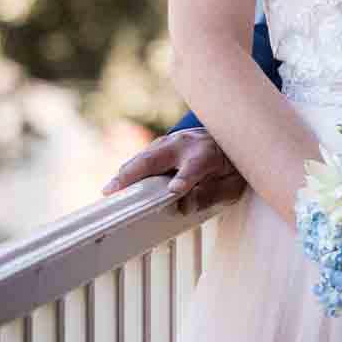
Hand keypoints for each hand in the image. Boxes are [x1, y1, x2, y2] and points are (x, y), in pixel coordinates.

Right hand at [101, 128, 244, 212]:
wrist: (232, 135)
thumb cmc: (232, 166)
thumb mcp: (232, 185)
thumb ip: (211, 195)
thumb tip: (183, 206)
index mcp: (208, 154)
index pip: (195, 167)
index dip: (185, 179)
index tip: (174, 190)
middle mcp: (186, 144)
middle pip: (156, 158)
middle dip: (134, 173)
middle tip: (114, 190)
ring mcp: (171, 141)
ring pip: (145, 156)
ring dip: (126, 172)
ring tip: (109, 190)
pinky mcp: (161, 144)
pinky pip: (143, 157)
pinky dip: (129, 170)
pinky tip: (117, 184)